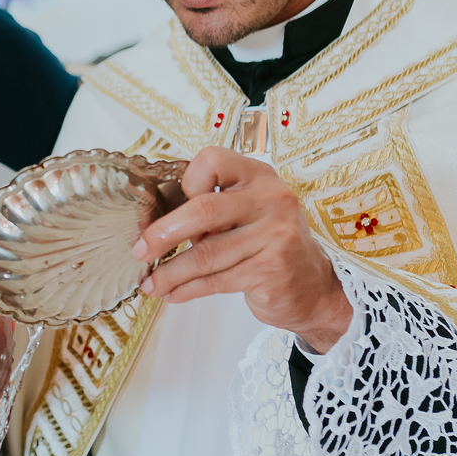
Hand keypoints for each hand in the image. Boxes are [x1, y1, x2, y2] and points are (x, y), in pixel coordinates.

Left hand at [132, 147, 352, 353]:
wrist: (315, 287)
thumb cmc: (270, 246)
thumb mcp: (249, 213)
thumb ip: (214, 209)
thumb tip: (157, 227)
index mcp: (260, 176)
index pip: (213, 161)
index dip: (187, 183)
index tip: (173, 205)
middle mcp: (271, 200)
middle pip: (203, 209)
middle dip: (163, 233)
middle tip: (141, 251)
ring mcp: (274, 235)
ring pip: (206, 253)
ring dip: (171, 272)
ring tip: (152, 284)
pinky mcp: (270, 270)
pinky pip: (216, 279)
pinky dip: (188, 289)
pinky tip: (174, 294)